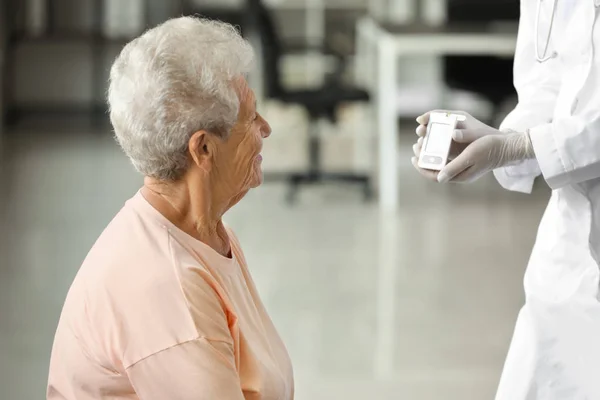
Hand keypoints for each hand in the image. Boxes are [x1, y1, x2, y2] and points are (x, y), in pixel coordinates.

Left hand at [411, 110, 534, 182]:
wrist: (508, 147)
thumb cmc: (490, 149)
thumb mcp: (470, 156)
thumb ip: (454, 166)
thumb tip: (439, 177)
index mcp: (460, 176)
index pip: (435, 176)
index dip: (422, 168)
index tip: (413, 158)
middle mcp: (460, 175)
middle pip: (436, 170)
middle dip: (424, 160)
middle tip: (415, 147)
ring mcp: (464, 169)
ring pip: (441, 165)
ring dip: (431, 156)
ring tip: (422, 145)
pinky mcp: (467, 162)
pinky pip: (448, 160)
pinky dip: (440, 153)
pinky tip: (436, 145)